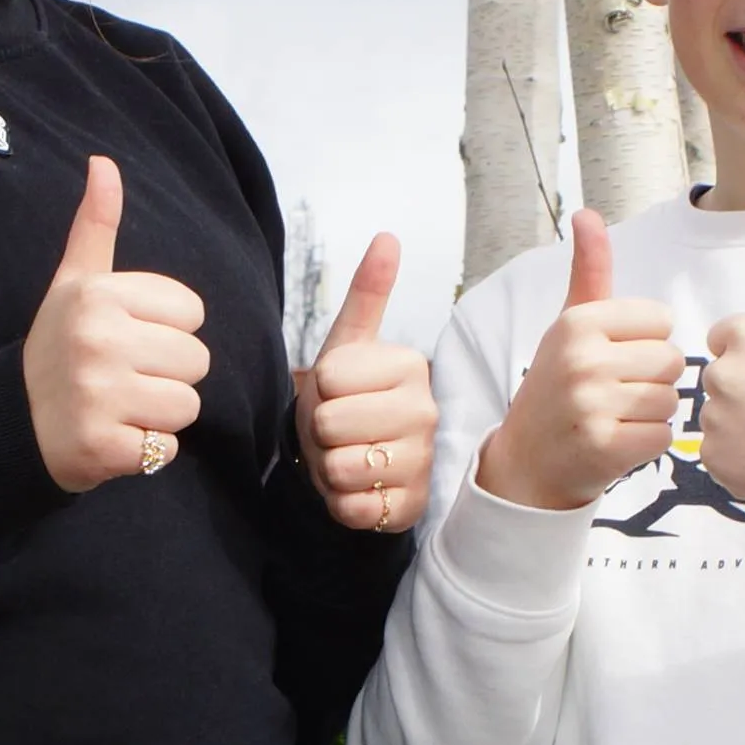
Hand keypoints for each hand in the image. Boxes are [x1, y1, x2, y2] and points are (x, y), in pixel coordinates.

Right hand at [25, 155, 210, 491]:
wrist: (9, 424)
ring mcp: (98, 396)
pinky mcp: (102, 447)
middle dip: (166, 376)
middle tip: (120, 379)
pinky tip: (112, 437)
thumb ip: (94, 226)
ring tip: (118, 407)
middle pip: (197, 361)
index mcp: (98, 295)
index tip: (125, 338)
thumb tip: (103, 161)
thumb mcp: (73, 283)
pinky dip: (145, 452)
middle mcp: (97, 340)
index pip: (192, 312)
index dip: (166, 330)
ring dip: (159, 416)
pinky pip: (165, 449)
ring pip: (187, 406)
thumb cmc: (56, 348)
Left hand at [296, 234, 434, 531]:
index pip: (328, 379)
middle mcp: (425, 412)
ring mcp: (422, 461)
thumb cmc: (349, 398)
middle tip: (340, 430)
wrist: (359, 458)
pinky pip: (351, 508)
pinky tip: (358, 489)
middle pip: (331, 424)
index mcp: (409, 366)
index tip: (339, 393)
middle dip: (321, 432)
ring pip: (340, 467)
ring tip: (348, 457)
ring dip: (329, 468)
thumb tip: (387, 236)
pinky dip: (340, 503)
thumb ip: (367, 293)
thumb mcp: (348, 345)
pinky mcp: (410, 506)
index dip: (319, 389)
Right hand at [474, 211, 678, 511]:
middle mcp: (582, 359)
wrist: (526, 462)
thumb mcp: (568, 324)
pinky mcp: (604, 447)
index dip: (645, 343)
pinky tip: (618, 442)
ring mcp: (591, 405)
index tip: (613, 359)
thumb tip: (588, 213)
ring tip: (616, 417)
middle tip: (615, 393)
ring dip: (652, 413)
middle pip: (671, 360)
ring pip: (671, 399)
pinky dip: (648, 443)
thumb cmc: (556, 385)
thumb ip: (588, 271)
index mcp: (578, 322)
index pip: (661, 320)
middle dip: (652, 379)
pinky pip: (663, 436)